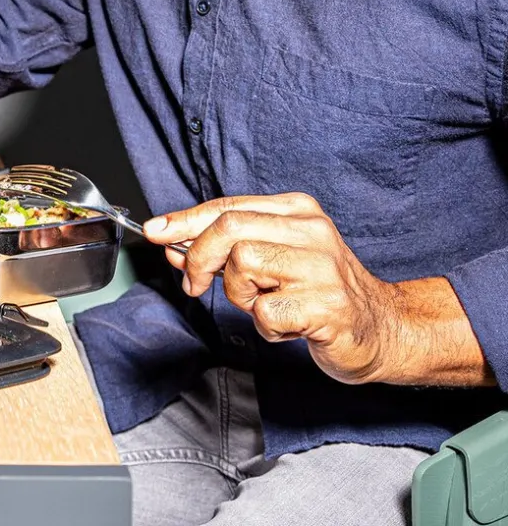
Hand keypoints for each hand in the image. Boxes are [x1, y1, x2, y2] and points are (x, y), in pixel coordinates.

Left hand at [143, 192, 416, 384]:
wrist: (382, 329)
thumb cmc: (319, 291)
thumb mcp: (272, 257)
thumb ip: (224, 248)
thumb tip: (171, 244)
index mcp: (297, 210)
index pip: (227, 207)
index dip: (184, 220)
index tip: (153, 233)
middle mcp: (311, 230)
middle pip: (229, 230)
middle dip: (198, 259)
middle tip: (194, 284)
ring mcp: (322, 267)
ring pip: (243, 266)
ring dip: (240, 296)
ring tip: (265, 304)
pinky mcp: (328, 305)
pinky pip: (265, 313)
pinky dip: (266, 327)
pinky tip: (288, 326)